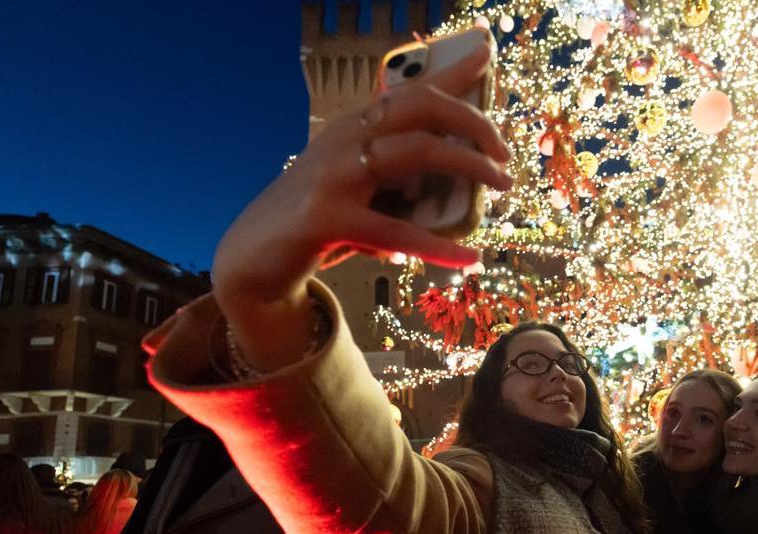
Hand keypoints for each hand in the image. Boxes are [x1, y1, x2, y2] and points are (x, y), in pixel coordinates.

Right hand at [212, 43, 511, 371]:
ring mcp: (334, 176)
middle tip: (505, 154)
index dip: (452, 71)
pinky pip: (397, 230)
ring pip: (416, 152)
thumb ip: (398, 173)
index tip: (488, 51)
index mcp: (354, 127)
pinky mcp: (328, 220)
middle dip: (472, 123)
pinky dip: (439, 246)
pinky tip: (469, 258)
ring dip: (468, 166)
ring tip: (501, 186)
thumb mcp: (358, 186)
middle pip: (420, 108)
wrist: (253, 258)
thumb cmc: (318, 220)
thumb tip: (462, 175)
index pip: (410, 89)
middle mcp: (344, 140)